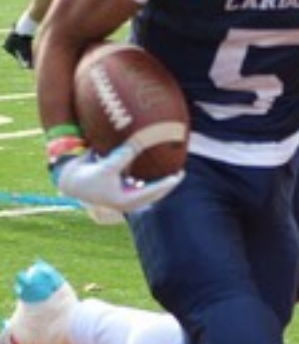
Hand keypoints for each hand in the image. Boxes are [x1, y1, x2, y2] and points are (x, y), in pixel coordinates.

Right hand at [52, 144, 183, 212]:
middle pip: (154, 194)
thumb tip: (138, 143)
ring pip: (149, 190)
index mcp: (125, 200)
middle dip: (167, 184)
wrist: (72, 180)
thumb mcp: (106, 166)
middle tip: (182, 172)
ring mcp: (126, 195)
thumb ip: (123, 156)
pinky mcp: (122, 188)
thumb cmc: (88, 176)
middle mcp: (128, 200)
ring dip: (160, 182)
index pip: (151, 193)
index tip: (178, 176)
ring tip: (174, 170)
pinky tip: (156, 167)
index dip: (165, 185)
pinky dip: (149, 177)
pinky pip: (141, 184)